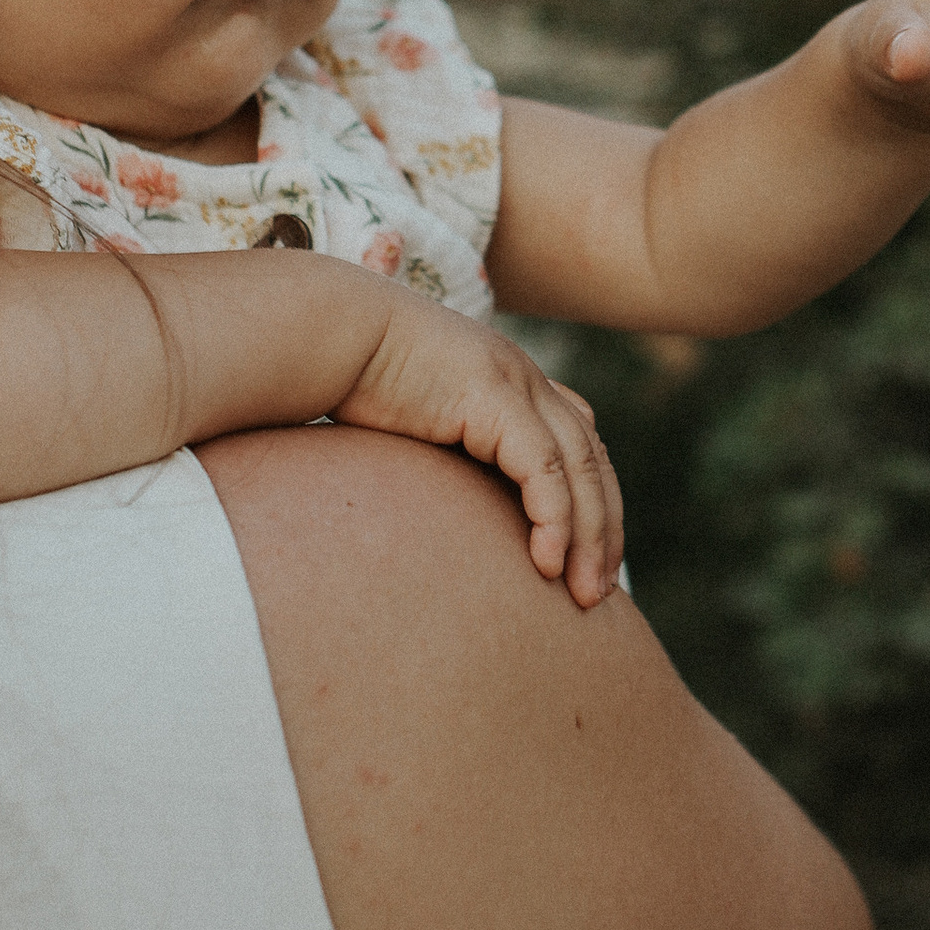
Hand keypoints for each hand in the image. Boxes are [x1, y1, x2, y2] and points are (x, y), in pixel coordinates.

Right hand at [333, 289, 623, 603]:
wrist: (327, 335)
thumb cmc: (351, 383)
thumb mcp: (415, 425)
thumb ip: (446, 453)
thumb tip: (442, 510)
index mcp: (511, 383)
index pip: (579, 446)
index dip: (593, 504)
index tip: (589, 561)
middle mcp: (524, 378)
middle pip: (592, 460)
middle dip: (603, 531)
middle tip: (597, 593)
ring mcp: (514, 381)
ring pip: (579, 467)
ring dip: (588, 536)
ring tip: (584, 594)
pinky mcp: (493, 395)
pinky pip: (543, 467)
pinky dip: (553, 518)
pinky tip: (547, 562)